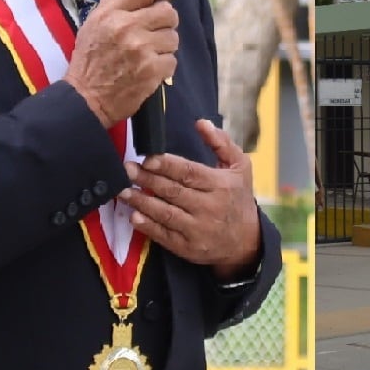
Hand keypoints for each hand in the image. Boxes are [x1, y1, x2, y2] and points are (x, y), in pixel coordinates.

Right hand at [65, 0, 178, 127]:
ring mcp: (141, 49)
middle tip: (157, 29)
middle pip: (167, 11)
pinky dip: (164, 66)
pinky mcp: (152, 70)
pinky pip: (172, 60)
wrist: (86, 99)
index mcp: (110, 13)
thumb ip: (110, 3)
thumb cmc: (89, 61)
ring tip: (149, 53)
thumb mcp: (91, 25)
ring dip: (165, 45)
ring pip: (173, 37)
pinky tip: (149, 69)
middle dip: (166, 20)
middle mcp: (126, 27)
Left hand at [119, 119, 261, 280]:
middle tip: (127, 169)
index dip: (167, 166)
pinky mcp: (188, 247)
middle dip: (148, 180)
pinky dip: (148, 226)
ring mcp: (197, 230)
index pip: (189, 173)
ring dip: (142, 202)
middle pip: (173, 191)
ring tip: (123, 192)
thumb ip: (221, 143)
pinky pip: (164, 236)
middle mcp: (209, 207)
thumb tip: (201, 123)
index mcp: (220, 185)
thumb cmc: (238, 197)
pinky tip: (134, 216)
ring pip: (165, 213)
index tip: (147, 158)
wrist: (246, 241)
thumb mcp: (240, 167)